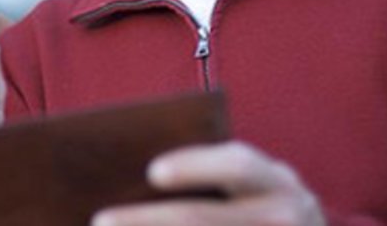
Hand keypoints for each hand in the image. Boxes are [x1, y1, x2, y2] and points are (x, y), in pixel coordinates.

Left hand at [92, 141, 325, 225]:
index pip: (236, 165)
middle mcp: (287, 217)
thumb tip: (134, 179)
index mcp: (276, 183)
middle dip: (146, 221)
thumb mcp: (251, 193)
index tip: (152, 173)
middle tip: (100, 221)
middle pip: (203, 218)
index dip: (194, 165)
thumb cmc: (256, 215)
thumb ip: (212, 182)